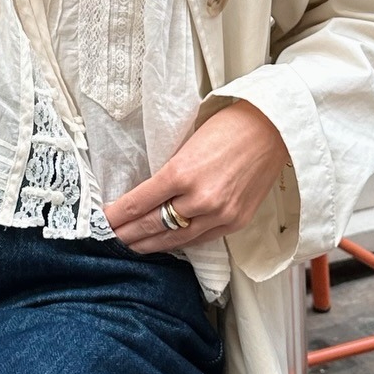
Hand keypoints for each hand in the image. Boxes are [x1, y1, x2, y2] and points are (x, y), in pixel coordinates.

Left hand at [104, 101, 288, 254]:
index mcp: (181, 173)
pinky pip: (200, 240)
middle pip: (152, 225)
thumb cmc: (229, 126)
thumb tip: (147, 193)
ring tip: (132, 247)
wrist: (273, 129)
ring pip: (175, 239)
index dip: (116, 217)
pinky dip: (179, 243)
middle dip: (128, 234)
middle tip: (109, 239)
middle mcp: (199, 199)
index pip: (138, 204)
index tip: (100, 222)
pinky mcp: (235, 222)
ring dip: (150, 245)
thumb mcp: (187, 144)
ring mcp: (219, 215)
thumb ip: (169, 172)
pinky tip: (166, 244)